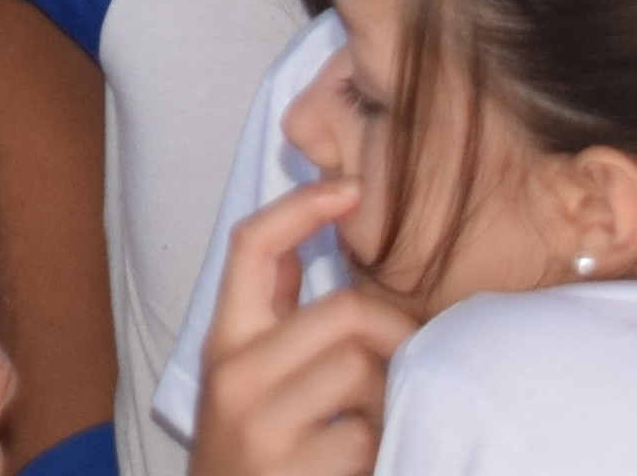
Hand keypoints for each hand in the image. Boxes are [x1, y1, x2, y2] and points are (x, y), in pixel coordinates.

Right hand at [185, 178, 410, 475]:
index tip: (352, 188)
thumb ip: (275, 316)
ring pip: (361, 369)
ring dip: (389, 396)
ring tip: (379, 419)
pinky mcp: (291, 469)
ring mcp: (261, 424)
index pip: (252, 246)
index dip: (302, 205)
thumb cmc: (253, 452)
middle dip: (395, 332)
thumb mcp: (248, 378)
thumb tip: (308, 240)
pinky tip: (366, 460)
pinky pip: (367, 432)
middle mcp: (234, 374)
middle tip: (412, 358)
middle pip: (343, 311)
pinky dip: (381, 446)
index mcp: (224, 342)